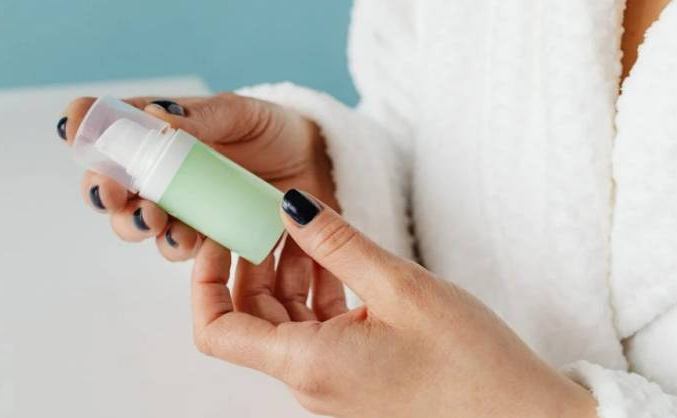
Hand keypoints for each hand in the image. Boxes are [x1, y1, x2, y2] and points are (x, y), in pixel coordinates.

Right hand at [60, 94, 345, 320]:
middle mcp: (160, 172)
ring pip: (138, 223)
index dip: (84, 132)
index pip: (107, 131)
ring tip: (157, 221)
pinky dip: (178, 246)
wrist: (314, 166)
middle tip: (114, 193)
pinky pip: (179, 248)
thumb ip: (203, 118)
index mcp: (159, 131)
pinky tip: (193, 240)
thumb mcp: (242, 114)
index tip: (74, 133)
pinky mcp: (204, 238)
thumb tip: (156, 119)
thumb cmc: (273, 131)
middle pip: (111, 187)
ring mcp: (180, 207)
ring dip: (138, 224)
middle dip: (105, 192)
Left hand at [191, 189, 597, 417]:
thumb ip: (339, 244)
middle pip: (249, 318)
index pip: (216, 330)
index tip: (221, 235)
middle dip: (252, 263)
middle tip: (272, 215)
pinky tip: (340, 259)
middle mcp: (309, 380)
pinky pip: (317, 328)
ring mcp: (331, 380)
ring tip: (312, 230)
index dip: (204, 280)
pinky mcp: (354, 373)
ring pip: (284, 320)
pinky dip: (319, 290)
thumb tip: (291, 207)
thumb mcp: (401, 288)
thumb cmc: (472, 367)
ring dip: (290, 272)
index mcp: (308, 365)